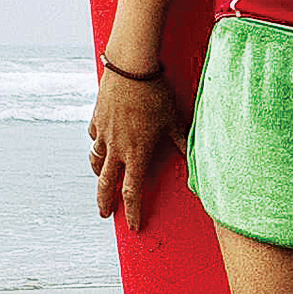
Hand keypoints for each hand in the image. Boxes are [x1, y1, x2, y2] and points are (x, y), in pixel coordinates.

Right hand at [88, 64, 185, 233]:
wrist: (130, 68)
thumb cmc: (155, 95)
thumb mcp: (173, 121)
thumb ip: (183, 144)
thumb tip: (199, 164)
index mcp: (136, 154)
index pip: (132, 192)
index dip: (133, 211)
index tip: (133, 226)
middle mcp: (116, 148)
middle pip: (106, 183)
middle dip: (104, 201)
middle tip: (104, 214)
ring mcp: (103, 133)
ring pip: (96, 160)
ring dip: (98, 174)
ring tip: (99, 179)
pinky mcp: (97, 118)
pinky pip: (93, 137)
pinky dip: (96, 144)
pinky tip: (99, 143)